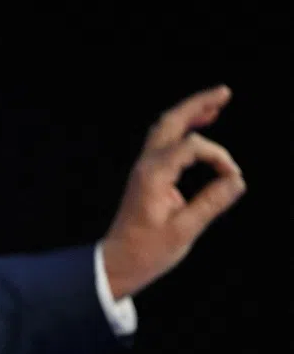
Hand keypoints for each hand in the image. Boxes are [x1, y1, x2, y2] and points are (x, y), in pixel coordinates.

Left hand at [102, 85, 245, 299]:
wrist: (118, 261)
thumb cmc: (147, 250)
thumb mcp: (184, 231)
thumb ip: (211, 203)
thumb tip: (236, 180)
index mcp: (153, 176)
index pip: (191, 147)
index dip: (217, 156)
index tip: (232, 177)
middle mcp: (146, 166)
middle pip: (170, 122)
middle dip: (196, 105)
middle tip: (224, 92)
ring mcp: (144, 169)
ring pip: (164, 129)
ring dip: (189, 114)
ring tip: (216, 103)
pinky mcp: (147, 176)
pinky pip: (164, 143)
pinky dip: (183, 130)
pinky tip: (199, 128)